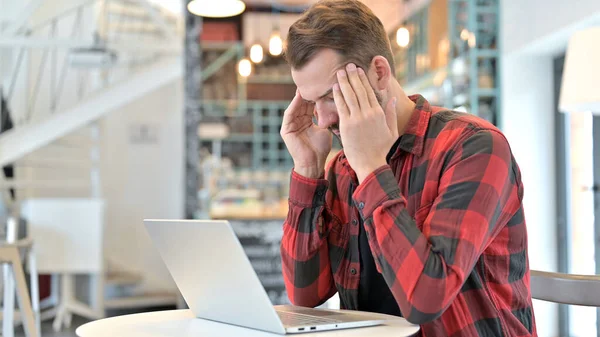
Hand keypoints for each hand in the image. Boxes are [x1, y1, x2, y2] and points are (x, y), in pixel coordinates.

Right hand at [281, 90, 332, 178]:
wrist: (314, 163)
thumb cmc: (321, 148)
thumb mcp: (325, 128)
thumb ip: (327, 117)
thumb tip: (337, 103)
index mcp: (306, 120)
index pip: (311, 104)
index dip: (317, 95)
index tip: (324, 84)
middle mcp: (298, 121)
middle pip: (302, 103)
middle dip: (308, 92)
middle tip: (315, 80)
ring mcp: (290, 125)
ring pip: (295, 106)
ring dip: (300, 96)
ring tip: (307, 86)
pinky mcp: (286, 130)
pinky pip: (289, 114)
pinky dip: (294, 105)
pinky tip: (299, 96)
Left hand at [333, 63, 397, 182]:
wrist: (371, 164)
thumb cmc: (381, 150)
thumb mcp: (391, 131)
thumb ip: (390, 114)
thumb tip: (392, 99)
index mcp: (379, 113)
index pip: (370, 92)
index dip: (364, 80)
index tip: (359, 71)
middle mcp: (368, 113)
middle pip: (359, 90)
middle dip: (353, 76)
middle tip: (348, 65)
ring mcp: (357, 118)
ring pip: (350, 95)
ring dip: (344, 82)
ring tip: (339, 72)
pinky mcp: (347, 125)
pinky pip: (341, 107)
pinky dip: (338, 96)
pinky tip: (335, 87)